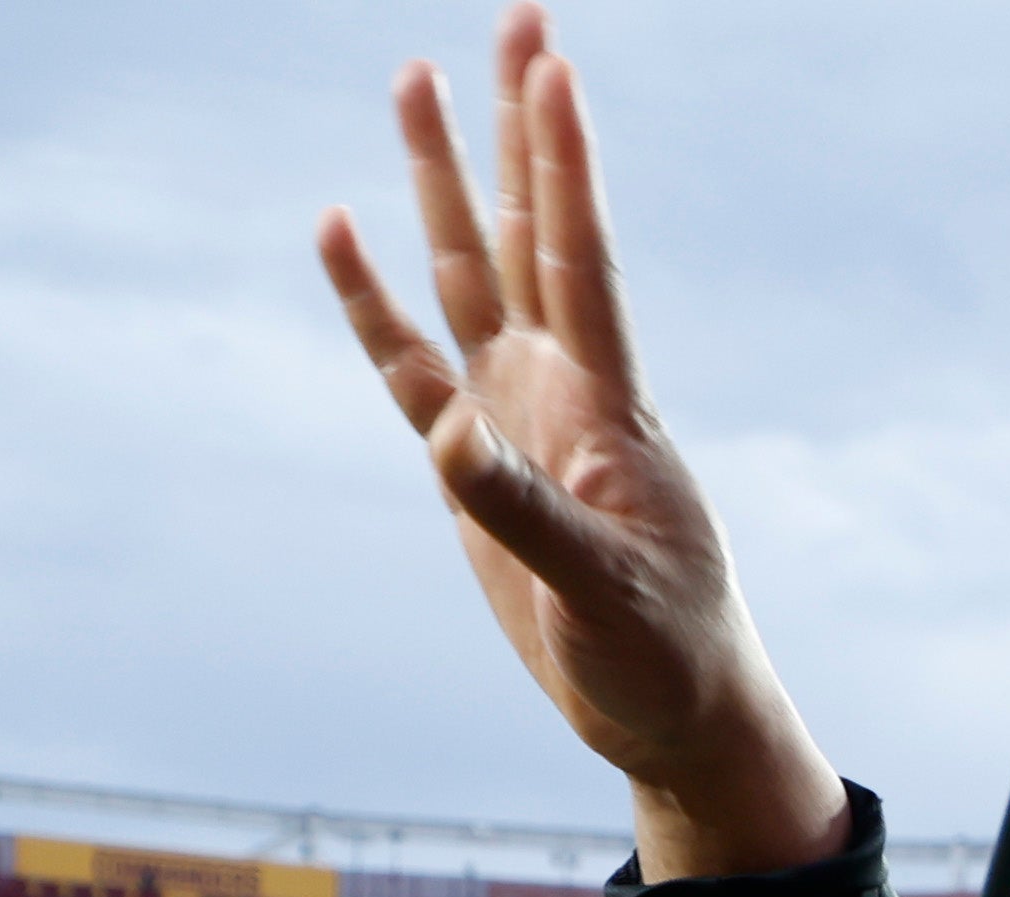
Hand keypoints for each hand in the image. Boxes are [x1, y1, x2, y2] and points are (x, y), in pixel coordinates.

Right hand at [316, 13, 847, 879]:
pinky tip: (339, 228)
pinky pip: (407, 364)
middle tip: (518, 17)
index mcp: (610, 408)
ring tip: (418, 75)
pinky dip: (371, 301)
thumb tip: (442, 433)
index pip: (583, 261)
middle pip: (531, 230)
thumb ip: (523, 513)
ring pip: (471, 271)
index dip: (566, 168)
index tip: (556, 68)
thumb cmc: (663, 659)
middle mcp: (564, 388)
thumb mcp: (601, 597)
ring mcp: (517, 416)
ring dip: (445, 178)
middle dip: (519, 127)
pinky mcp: (475, 464)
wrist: (670, 714)